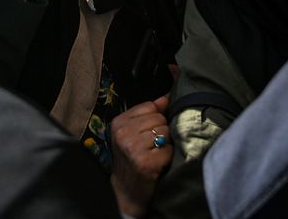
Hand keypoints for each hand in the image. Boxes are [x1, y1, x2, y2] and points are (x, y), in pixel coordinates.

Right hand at [110, 95, 171, 217]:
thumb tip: (165, 97)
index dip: (155, 119)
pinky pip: (168, 149)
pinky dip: (167, 157)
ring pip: (166, 132)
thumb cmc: (132, 159)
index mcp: (118, 123)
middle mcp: (123, 134)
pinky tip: (157, 164)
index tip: (147, 133)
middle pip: (159, 118)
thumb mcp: (133, 133)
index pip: (150, 106)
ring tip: (154, 154)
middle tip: (151, 147)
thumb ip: (148, 113)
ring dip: (165, 145)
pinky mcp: (145, 162)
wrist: (127, 191)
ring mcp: (133, 148)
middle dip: (161, 132)